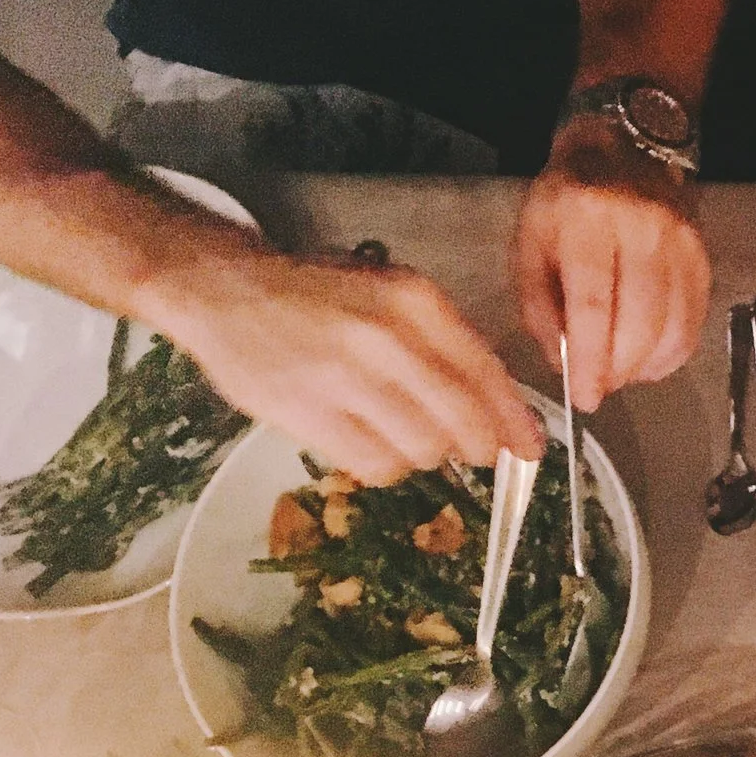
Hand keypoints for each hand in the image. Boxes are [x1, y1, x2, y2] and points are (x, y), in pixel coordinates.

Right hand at [139, 246, 544, 484]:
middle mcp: (385, 337)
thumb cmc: (321, 296)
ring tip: (403, 431)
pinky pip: (377, 466)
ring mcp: (343, 377)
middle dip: (481, 447)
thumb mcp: (393, 295)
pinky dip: (386, 466)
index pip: (485, 374)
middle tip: (478, 453)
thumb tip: (502, 411)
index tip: (531, 448)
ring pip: (424, 450)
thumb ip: (447, 344)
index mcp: (415, 300)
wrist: (224, 290)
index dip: (514, 421)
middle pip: (462, 422)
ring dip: (426, 454)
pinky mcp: (306, 413)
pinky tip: (372, 443)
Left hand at [514, 115, 710, 409]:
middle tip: (601, 385)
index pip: (592, 305)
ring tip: (623, 373)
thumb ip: (540, 305)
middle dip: (619, 369)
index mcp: (586, 220)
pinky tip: (649, 360)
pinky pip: (693, 322)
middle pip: (639, 322)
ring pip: (672, 328)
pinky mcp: (702, 256)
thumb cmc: (568, 200)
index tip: (585, 397)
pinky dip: (672, 354)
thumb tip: (565, 363)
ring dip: (646, 367)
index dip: (590, 359)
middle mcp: (640, 228)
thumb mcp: (531, 241)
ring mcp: (679, 242)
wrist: (625, 146)